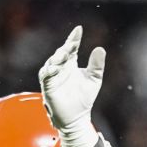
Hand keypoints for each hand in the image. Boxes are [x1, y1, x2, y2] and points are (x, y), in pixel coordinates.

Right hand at [38, 26, 105, 144]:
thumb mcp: (94, 79)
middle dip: (66, 47)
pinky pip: (46, 75)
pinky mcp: (48, 86)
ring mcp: (53, 76)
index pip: (72, 48)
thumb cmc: (84, 98)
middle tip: (73, 42)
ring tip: (64, 53)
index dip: (74, 38)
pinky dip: (50, 70)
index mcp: (71, 64)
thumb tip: (100, 48)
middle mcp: (61, 67)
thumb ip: (97, 65)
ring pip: (52, 62)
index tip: (79, 29)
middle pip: (61, 52)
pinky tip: (56, 67)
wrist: (77, 117)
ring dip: (57, 57)